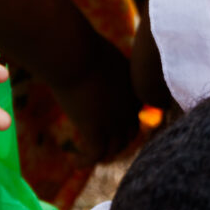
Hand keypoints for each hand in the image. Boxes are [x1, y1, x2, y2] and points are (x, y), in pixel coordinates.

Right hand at [51, 43, 140, 165]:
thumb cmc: (84, 48)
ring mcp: (115, 121)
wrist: (75, 55)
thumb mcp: (104, 56)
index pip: (135, 112)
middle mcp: (129, 108)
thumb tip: (95, 62)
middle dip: (119, 142)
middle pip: (130, 133)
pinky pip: (95, 154)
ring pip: (116, 147)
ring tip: (90, 158)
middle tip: (104, 148)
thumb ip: (106, 66)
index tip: (113, 127)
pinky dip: (86, 161)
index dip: (126, 121)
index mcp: (134, 89)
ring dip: (104, 155)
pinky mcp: (96, 131)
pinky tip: (75, 161)